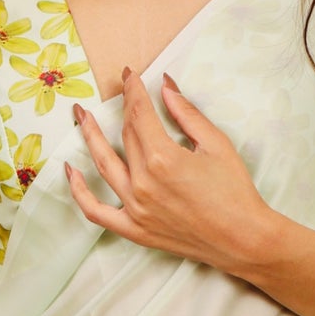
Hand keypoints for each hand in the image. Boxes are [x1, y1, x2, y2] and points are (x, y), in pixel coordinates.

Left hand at [66, 70, 277, 275]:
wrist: (243, 239)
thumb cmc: (235, 192)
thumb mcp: (217, 144)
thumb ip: (186, 114)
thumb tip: (166, 86)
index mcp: (163, 158)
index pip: (139, 115)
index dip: (133, 91)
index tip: (130, 76)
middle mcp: (143, 183)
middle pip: (125, 136)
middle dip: (121, 108)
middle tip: (115, 89)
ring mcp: (135, 208)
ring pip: (103, 165)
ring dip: (89, 137)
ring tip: (81, 117)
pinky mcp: (134, 229)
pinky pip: (96, 211)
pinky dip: (79, 191)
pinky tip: (71, 171)